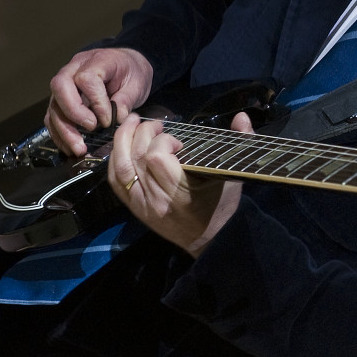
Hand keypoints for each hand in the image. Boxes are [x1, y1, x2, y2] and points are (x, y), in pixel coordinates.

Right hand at [45, 48, 153, 155]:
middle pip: (60, 87)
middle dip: (73, 113)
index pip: (86, 79)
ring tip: (79, 148)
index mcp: (96, 60)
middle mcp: (74, 69)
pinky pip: (52, 116)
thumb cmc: (131, 72)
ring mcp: (65, 84)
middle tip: (91, 129)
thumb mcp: (137, 83)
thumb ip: (127, 99)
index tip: (108, 119)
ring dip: (64, 129)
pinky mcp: (61, 99)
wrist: (125, 66)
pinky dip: (59, 133)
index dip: (96, 101)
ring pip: (54, 105)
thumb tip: (117, 117)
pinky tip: (70, 147)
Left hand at [107, 112, 254, 256]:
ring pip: (122, 168)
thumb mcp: (234, 175)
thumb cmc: (222, 206)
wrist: (211, 240)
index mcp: (181, 193)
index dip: (162, 141)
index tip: (177, 142)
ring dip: (122, 141)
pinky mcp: (135, 208)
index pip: (156, 158)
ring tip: (132, 124)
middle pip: (136, 158)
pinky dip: (115, 160)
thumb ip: (240, 143)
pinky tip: (122, 146)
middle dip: (142, 133)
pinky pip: (116, 181)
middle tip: (154, 124)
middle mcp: (157, 200)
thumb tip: (242, 116)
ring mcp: (142, 205)